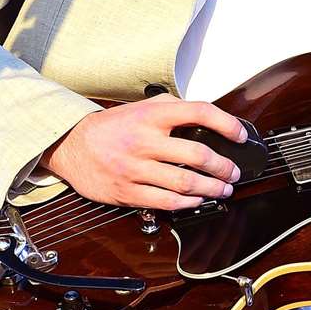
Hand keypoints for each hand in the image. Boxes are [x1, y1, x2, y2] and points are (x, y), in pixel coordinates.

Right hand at [42, 94, 246, 209]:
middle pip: (197, 154)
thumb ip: (172, 108)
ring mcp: (135, 168)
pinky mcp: (127, 192)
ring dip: (212, 188)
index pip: (198, 112)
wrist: (71, 146)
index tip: (240, 135)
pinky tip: (197, 200)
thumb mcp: (141, 107)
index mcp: (151, 116)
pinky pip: (166, 201)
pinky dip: (188, 202)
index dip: (226, 123)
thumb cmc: (111, 127)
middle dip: (223, 166)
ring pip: (185, 182)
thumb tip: (207, 118)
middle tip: (233, 172)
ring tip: (222, 189)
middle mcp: (144, 141)